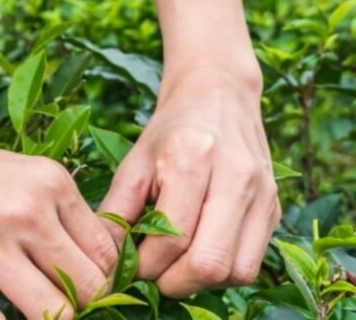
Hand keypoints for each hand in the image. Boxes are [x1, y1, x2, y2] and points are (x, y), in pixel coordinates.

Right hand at [0, 127, 118, 319]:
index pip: (107, 254)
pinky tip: (0, 316)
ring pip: (56, 313)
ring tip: (31, 308)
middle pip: (90, 287)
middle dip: (82, 304)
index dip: (104, 280)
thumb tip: (104, 264)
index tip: (85, 286)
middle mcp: (27, 212)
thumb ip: (63, 214)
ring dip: (51, 319)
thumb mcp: (26, 175)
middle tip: (60, 301)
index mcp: (52, 184)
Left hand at [99, 67, 280, 296]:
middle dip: (173, 282)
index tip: (128, 268)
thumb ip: (116, 211)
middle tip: (150, 276)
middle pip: (209, 263)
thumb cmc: (170, 131)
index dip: (146, 266)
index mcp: (193, 159)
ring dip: (201, 282)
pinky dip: (222, 273)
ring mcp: (262, 194)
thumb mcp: (133, 162)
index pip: (172, 239)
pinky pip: (251, 263)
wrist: (218, 95)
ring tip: (174, 267)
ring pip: (237, 271)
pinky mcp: (274, 208)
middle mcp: (236, 177)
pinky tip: (197, 256)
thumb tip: (103, 259)